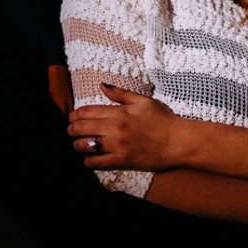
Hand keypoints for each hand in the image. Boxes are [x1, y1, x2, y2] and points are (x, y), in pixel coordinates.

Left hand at [67, 84, 182, 170]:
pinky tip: (88, 159)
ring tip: (77, 145)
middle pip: (81, 128)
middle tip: (69, 131)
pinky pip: (97, 163)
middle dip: (70, 129)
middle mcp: (114, 129)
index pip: (86, 112)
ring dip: (77, 145)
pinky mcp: (121, 161)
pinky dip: (88, 161)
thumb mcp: (142, 101)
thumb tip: (101, 85)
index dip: (74, 115)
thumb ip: (120, 93)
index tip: (72, 118)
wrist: (178, 142)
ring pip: (85, 146)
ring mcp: (117, 146)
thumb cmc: (162, 120)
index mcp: (119, 112)